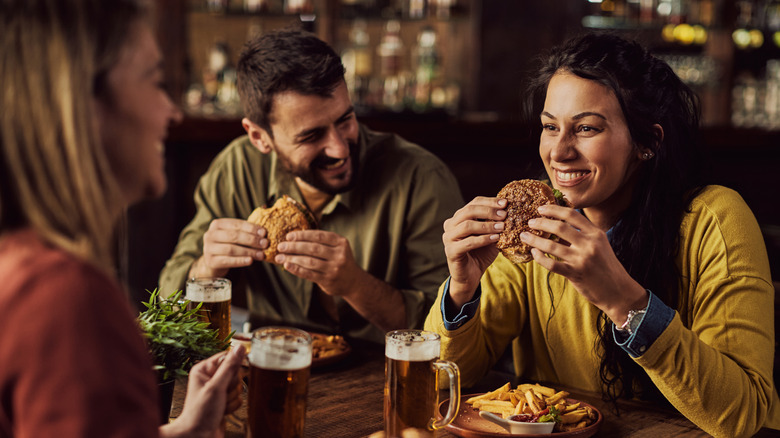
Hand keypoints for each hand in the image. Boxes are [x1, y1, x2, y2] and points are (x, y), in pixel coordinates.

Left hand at [160, 346, 245, 437]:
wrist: (198, 437)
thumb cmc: (199, 414)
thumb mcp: (216, 387)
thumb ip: (230, 367)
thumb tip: (240, 348)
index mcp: (204, 369)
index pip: (227, 358)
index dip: (231, 369)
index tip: (227, 380)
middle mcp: (211, 378)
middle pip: (235, 373)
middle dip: (231, 387)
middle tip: (221, 395)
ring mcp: (218, 390)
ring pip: (238, 386)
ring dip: (231, 398)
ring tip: (219, 405)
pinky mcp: (224, 401)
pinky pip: (239, 398)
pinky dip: (233, 406)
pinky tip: (223, 411)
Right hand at [193, 219, 266, 276]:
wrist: (214, 262)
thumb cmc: (228, 245)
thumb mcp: (234, 236)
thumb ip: (246, 232)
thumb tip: (264, 232)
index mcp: (217, 224)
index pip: (236, 224)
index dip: (251, 228)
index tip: (264, 233)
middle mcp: (210, 234)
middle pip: (234, 236)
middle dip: (252, 240)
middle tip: (265, 244)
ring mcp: (208, 248)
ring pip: (231, 249)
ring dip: (249, 251)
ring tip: (261, 254)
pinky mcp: (210, 261)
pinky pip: (227, 261)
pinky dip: (240, 261)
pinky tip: (251, 261)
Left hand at [274, 230, 361, 297]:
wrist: (353, 281)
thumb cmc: (339, 260)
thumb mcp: (337, 247)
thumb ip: (322, 242)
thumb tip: (294, 237)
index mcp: (341, 242)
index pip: (318, 236)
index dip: (302, 235)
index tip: (289, 236)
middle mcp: (339, 255)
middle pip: (312, 248)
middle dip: (294, 246)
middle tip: (281, 246)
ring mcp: (334, 268)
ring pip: (309, 261)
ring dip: (292, 259)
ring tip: (280, 257)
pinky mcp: (328, 280)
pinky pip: (309, 274)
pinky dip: (296, 269)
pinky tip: (287, 266)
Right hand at [442, 197, 505, 306]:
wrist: (471, 275)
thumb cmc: (480, 253)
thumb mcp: (490, 235)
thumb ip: (495, 223)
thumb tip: (511, 210)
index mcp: (458, 218)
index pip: (473, 203)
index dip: (489, 201)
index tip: (505, 203)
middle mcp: (450, 225)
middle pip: (469, 211)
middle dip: (489, 211)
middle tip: (504, 215)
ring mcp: (448, 238)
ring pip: (467, 225)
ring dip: (487, 225)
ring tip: (502, 227)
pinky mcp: (451, 251)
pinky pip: (468, 242)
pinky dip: (483, 239)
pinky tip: (496, 239)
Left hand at [522, 204, 647, 321]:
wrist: (618, 291)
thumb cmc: (606, 266)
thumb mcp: (600, 245)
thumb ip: (583, 234)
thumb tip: (559, 222)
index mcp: (595, 233)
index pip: (571, 215)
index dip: (553, 209)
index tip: (541, 208)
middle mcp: (589, 244)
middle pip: (559, 227)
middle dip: (540, 222)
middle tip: (530, 222)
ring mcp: (582, 259)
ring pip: (551, 245)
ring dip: (534, 240)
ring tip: (524, 236)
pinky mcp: (575, 274)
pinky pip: (551, 264)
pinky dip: (539, 257)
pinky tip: (534, 253)